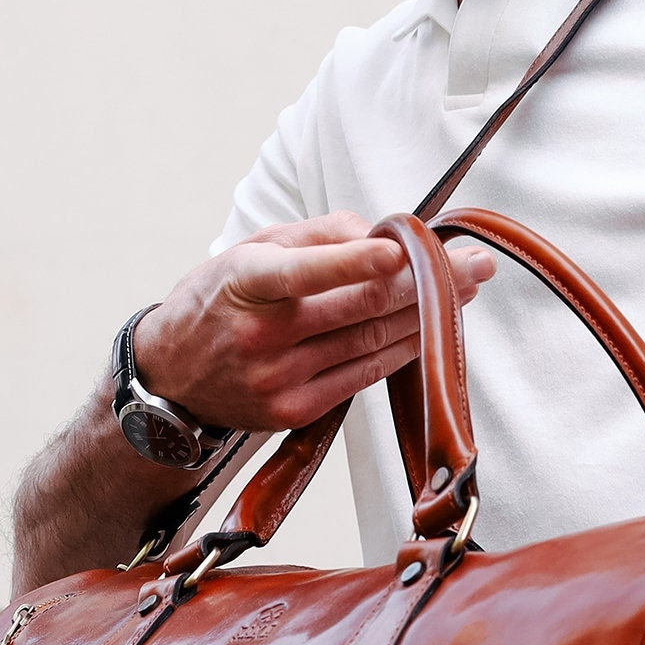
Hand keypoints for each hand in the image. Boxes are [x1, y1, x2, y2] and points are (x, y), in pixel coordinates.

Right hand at [131, 212, 493, 434]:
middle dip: (427, 282)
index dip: (358, 260)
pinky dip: (404, 349)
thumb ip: (316, 234)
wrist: (170, 379)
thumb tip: (378, 234)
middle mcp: (261, 334)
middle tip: (475, 264)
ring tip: (467, 289)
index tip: (403, 247)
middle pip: (360, 306)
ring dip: (427, 314)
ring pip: (372, 340)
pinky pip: (365, 375)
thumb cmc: (218, 300)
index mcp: (245, 283)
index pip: (306, 271)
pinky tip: (430, 329)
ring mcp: (279, 378)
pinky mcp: (296, 411)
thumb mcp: (250, 250)